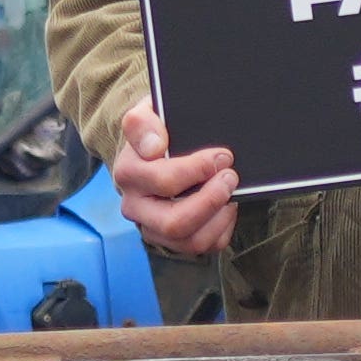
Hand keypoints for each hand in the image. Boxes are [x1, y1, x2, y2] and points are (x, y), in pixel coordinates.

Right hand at [112, 98, 238, 257]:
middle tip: (230, 176)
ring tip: (231, 192)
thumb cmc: (156, 132)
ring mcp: (152, 226)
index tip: (221, 155)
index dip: (197, 169)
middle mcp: (135, 206)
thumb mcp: (147, 114)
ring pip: (190, 241)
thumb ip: (143, 122)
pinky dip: (221, 229)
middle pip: (174, 221)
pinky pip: (202, 247)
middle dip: (211, 200)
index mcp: (128, 173)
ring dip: (219, 217)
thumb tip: (154, 146)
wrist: (149, 150)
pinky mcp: (169, 239)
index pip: (162, 180)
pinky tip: (226, 207)